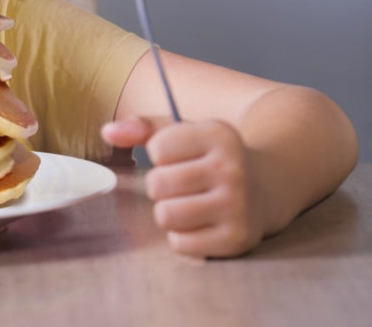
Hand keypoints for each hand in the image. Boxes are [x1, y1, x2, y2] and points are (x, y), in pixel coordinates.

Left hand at [101, 117, 266, 257]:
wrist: (264, 187)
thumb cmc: (208, 158)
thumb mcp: (182, 133)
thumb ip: (141, 128)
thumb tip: (107, 132)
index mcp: (217, 134)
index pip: (157, 148)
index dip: (160, 155)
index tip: (180, 157)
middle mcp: (232, 168)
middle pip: (157, 184)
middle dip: (160, 186)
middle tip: (181, 185)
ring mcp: (238, 205)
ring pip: (166, 215)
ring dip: (168, 212)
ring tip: (186, 204)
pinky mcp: (238, 238)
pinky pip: (180, 244)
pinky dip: (181, 237)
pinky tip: (199, 224)